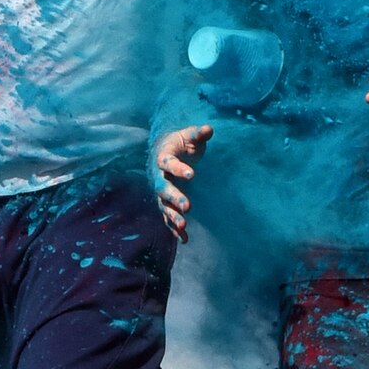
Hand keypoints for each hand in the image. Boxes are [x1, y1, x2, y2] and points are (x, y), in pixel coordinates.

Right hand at [153, 124, 212, 240]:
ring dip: (173, 216)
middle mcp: (159, 176)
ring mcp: (161, 191)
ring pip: (164, 205)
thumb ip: (198, 133)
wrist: (164, 150)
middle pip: (163, 188)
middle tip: (187, 206)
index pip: (168, 163)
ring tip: (184, 225)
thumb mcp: (189, 135)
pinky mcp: (166, 202)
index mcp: (163, 157)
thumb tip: (209, 129)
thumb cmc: (179, 142)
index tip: (192, 174)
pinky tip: (185, 239)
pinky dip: (175, 228)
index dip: (179, 169)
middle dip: (174, 197)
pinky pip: (168, 217)